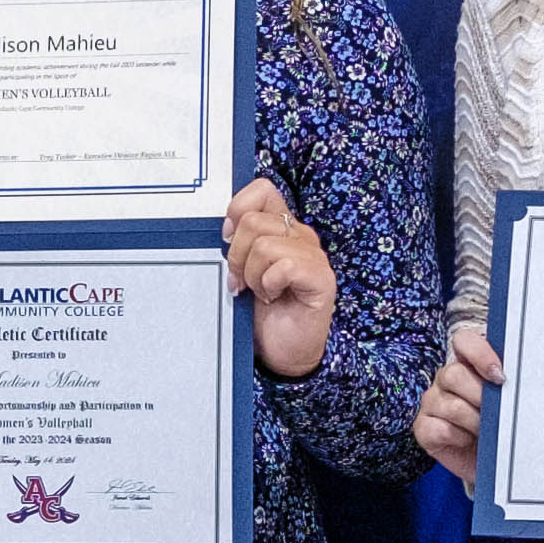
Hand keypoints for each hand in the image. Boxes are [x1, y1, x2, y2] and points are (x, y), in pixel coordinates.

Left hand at [224, 179, 339, 379]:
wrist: (281, 352)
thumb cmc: (261, 313)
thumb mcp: (240, 272)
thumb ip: (235, 245)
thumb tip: (222, 229)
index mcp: (281, 227)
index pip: (261, 190)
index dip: (237, 210)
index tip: (227, 241)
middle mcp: (300, 235)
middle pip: (252, 220)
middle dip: (236, 256)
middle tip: (242, 281)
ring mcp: (313, 256)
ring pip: (264, 244)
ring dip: (252, 275)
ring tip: (260, 292)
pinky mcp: (321, 278)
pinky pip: (284, 265)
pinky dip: (269, 284)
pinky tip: (272, 298)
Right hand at [414, 327, 500, 488]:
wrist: (496, 462)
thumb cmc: (504, 428)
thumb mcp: (512, 402)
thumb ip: (511, 385)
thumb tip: (522, 379)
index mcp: (468, 364)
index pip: (463, 341)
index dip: (479, 354)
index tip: (500, 376)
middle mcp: (446, 380)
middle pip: (453, 374)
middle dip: (479, 395)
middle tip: (498, 412)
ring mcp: (432, 403)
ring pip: (448, 404)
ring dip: (473, 420)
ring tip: (486, 431)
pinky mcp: (423, 428)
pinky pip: (437, 428)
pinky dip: (457, 437)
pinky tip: (467, 441)